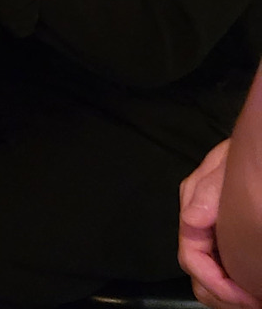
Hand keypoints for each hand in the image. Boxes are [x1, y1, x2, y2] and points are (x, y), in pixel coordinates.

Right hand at [180, 139, 261, 308]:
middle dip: (223, 297)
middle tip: (255, 303)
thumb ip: (207, 191)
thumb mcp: (225, 168)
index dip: (217, 284)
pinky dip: (233, 287)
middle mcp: (197, 227)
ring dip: (227, 296)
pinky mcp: (223, 241)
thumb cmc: (242, 160)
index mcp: (193, 213)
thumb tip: (191, 220)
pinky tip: (252, 288)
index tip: (248, 297)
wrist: (255, 152)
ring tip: (255, 299)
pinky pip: (221, 272)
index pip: (191, 259)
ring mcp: (210, 236)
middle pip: (198, 277)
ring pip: (207, 281)